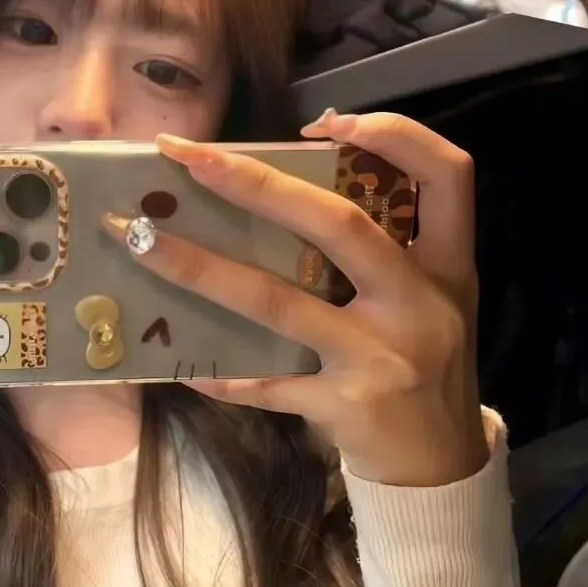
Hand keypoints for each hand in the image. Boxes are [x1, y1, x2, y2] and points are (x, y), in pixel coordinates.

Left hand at [104, 111, 489, 486]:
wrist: (440, 464)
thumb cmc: (424, 367)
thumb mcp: (425, 301)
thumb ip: (379, 251)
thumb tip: (281, 190)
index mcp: (445, 266)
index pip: (447, 175)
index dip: (396, 135)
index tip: (326, 122)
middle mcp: (418, 305)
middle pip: (339, 226)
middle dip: (257, 185)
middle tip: (190, 156)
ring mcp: (380, 358)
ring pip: (278, 303)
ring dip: (201, 269)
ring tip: (140, 242)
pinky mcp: (344, 406)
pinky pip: (266, 385)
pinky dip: (223, 374)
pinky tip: (183, 366)